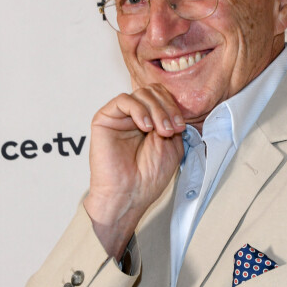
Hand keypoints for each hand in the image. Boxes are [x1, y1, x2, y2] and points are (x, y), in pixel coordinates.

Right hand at [84, 84, 185, 259]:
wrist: (130, 194)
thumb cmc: (148, 177)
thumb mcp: (173, 145)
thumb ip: (172, 122)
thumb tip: (174, 106)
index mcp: (152, 122)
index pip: (163, 97)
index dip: (174, 107)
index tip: (181, 127)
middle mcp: (135, 117)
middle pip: (153, 92)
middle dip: (167, 108)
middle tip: (171, 129)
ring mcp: (120, 117)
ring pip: (141, 93)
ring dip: (157, 111)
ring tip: (161, 132)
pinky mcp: (105, 119)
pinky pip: (123, 100)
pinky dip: (139, 110)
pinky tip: (145, 127)